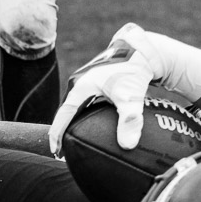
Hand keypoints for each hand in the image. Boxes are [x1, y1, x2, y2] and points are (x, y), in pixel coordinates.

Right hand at [48, 27, 155, 154]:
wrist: (144, 49)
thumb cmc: (134, 70)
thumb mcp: (131, 96)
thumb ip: (130, 120)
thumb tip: (127, 146)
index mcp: (81, 86)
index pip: (63, 114)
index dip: (57, 134)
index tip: (56, 152)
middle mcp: (79, 82)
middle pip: (66, 111)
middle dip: (62, 130)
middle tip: (62, 151)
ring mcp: (87, 80)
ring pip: (74, 106)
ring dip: (71, 122)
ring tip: (72, 140)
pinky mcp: (96, 80)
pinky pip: (84, 101)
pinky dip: (82, 115)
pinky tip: (90, 124)